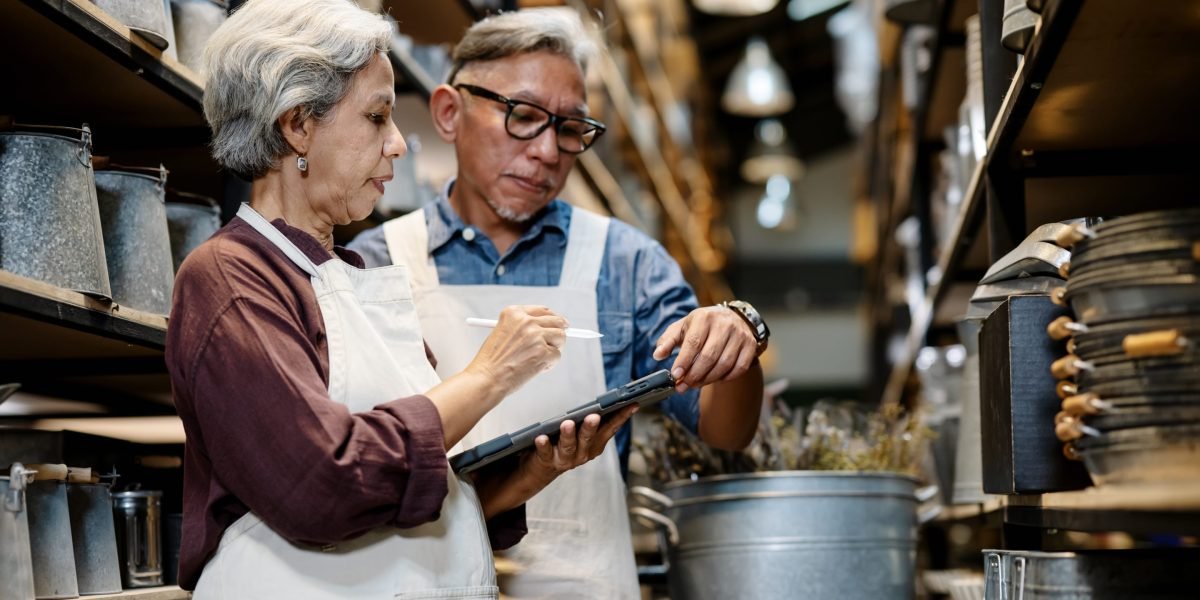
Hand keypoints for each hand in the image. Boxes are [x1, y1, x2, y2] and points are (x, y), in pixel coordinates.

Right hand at [465, 305, 567, 395]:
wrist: (487, 378)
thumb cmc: (492, 361)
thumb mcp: (502, 333)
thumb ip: (522, 327)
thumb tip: (548, 328)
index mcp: (514, 313)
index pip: (543, 311)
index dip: (553, 318)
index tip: (558, 324)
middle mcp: (526, 321)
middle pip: (556, 321)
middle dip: (559, 331)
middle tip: (559, 341)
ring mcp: (536, 336)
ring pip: (560, 337)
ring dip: (555, 348)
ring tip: (540, 359)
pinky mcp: (543, 352)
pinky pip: (557, 355)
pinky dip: (550, 364)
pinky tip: (536, 368)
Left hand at [521, 405, 637, 484]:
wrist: (541, 469)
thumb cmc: (564, 443)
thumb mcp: (581, 434)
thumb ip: (590, 422)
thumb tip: (602, 403)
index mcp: (595, 444)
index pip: (610, 428)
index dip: (622, 417)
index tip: (632, 404)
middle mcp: (583, 453)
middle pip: (588, 438)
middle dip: (591, 427)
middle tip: (594, 416)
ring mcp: (566, 459)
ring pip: (568, 446)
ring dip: (568, 435)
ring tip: (567, 423)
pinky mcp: (547, 461)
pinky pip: (546, 452)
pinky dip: (544, 445)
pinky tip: (541, 437)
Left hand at [652, 306, 758, 391]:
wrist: (732, 318)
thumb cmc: (702, 326)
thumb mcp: (682, 328)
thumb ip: (668, 341)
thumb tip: (658, 355)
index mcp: (704, 317)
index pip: (694, 342)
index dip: (684, 361)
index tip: (676, 375)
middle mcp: (724, 324)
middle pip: (709, 356)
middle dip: (694, 375)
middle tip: (683, 385)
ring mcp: (740, 335)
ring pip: (724, 365)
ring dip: (707, 379)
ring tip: (695, 383)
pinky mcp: (750, 345)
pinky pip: (739, 368)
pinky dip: (726, 378)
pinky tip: (714, 378)